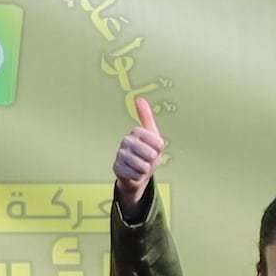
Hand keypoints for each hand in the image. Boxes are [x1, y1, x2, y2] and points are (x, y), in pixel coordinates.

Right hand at [112, 97, 163, 213]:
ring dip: (145, 169)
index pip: (156, 141)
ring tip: (141, 166)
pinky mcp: (116, 167)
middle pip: (149, 153)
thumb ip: (146, 117)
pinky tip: (134, 173)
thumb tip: (139, 99)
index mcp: (136, 132)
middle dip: (152, 160)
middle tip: (147, 159)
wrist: (138, 174)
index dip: (158, 148)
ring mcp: (120, 154)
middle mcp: (126, 141)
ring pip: (142, 165)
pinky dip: (138, 176)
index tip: (156, 148)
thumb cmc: (147, 154)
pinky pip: (135, 174)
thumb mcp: (153, 135)